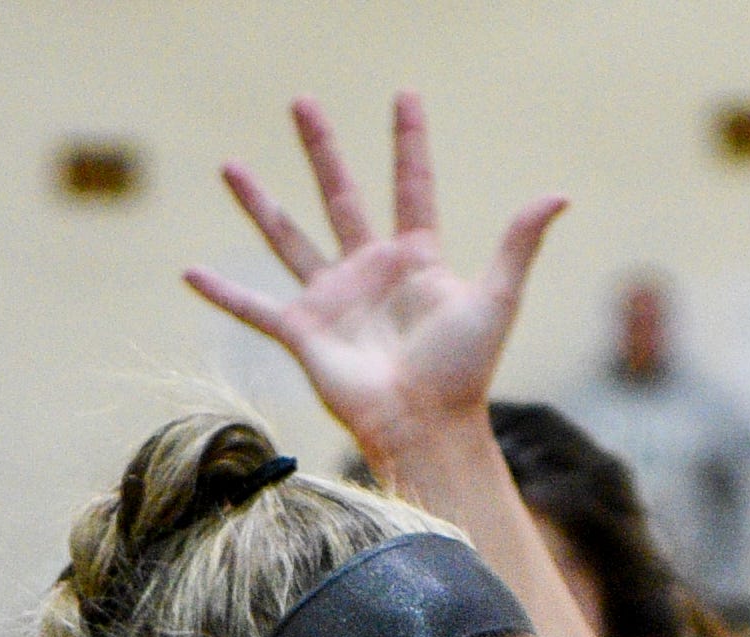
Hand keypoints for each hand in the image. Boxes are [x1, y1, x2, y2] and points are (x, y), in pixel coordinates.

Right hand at [185, 93, 562, 473]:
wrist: (426, 428)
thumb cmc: (465, 371)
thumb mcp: (497, 299)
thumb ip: (518, 243)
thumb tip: (559, 193)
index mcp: (415, 258)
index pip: (411, 185)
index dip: (408, 142)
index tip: (404, 96)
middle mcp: (370, 270)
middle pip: (340, 194)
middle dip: (321, 149)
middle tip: (301, 102)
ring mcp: (333, 299)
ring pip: (288, 236)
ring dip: (258, 203)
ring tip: (230, 166)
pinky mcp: (304, 332)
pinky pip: (254, 307)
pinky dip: (222, 293)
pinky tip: (190, 273)